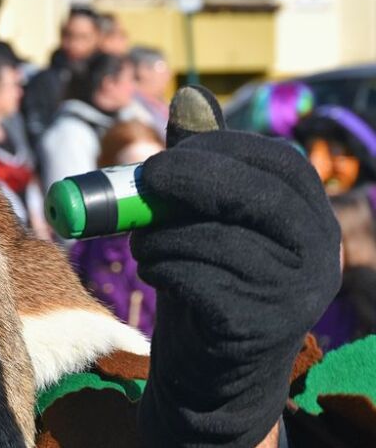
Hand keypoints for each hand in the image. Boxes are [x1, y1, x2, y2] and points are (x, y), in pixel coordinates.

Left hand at [131, 86, 340, 447]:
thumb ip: (200, 160)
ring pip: (215, 238)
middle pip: (255, 194)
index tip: (166, 153)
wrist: (208, 369)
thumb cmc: (205, 277)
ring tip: (145, 246)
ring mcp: (296, 292)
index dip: (217, 149)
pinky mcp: (261, 327)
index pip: (276, 161)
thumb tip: (190, 93)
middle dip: (187, 177)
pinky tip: (160, 277)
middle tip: (144, 179)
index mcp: (309, 213)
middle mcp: (318, 250)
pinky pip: (197, 278)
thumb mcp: (202, 214)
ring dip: (159, 235)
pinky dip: (163, 269)